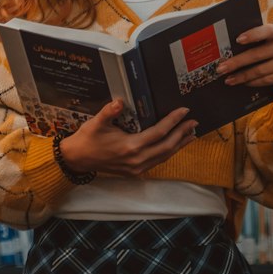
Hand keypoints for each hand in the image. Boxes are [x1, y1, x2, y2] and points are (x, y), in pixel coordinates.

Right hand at [58, 99, 198, 177]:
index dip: (173, 121)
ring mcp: (137, 168)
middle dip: (182, 134)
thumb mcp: (96, 122)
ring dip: (179, 145)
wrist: (77, 160)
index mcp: (130, 146)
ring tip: (191, 134)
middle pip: (167, 146)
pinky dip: (168, 153)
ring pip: (165, 156)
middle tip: (194, 122)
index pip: (159, 132)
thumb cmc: (87, 139)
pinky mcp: (135, 172)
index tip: (184, 111)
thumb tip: (120, 101)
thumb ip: (109, 111)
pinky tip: (175, 146)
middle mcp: (137, 159)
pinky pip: (157, 162)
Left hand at [215, 23, 272, 102]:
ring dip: (242, 76)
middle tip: (222, 68)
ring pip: (261, 70)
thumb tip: (229, 50)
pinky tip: (243, 83)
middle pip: (258, 54)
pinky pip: (267, 79)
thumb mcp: (270, 45)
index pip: (267, 31)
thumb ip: (256, 44)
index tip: (237, 40)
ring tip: (229, 79)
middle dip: (237, 62)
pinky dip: (253, 82)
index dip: (252, 35)